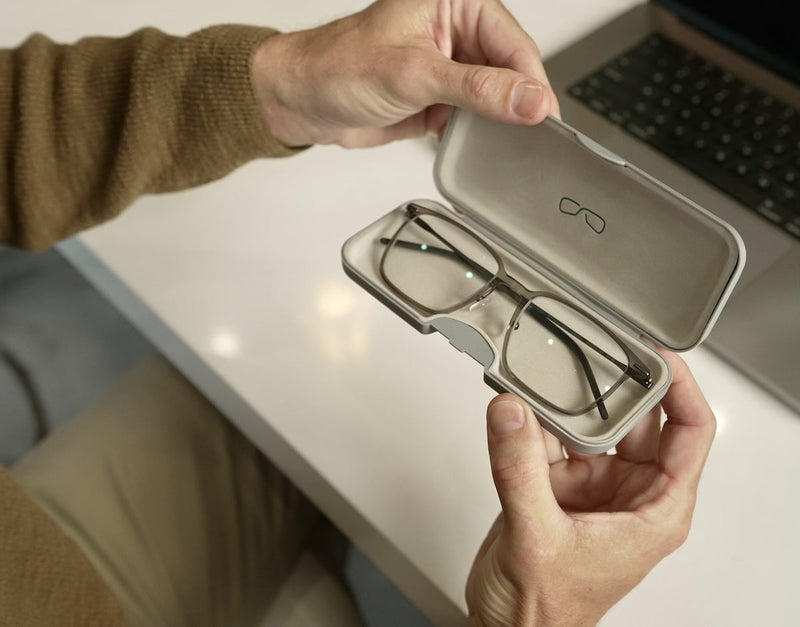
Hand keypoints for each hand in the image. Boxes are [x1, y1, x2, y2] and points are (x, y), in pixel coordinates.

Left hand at [251, 0, 557, 147]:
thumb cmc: (338, 66)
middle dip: (516, 104)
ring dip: (496, 122)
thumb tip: (528, 100)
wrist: (302, 102)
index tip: (544, 117)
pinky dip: (476, 134)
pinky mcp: (440, 98)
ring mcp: (449, 67)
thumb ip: (477, 89)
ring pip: (495, 98)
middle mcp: (456, 31)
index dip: (532, 82)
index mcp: (455, 2)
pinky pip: (474, 118)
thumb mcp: (414, 74)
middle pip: (510, 71)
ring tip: (498, 141)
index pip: (514, 42)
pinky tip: (473, 144)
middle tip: (527, 136)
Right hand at [466, 349, 715, 625]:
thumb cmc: (548, 612)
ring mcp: (591, 487)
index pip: (689, 433)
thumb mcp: (537, 536)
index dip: (682, 387)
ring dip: (562, 405)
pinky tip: (515, 411)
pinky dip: (529, 424)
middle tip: (591, 353)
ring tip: (542, 380)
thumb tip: (512, 411)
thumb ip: (520, 467)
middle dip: (612, 386)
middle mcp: (628, 493)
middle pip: (635, 418)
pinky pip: (546, 438)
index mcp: (655, 510)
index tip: (658, 354)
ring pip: (586, 425)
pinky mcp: (554, 485)